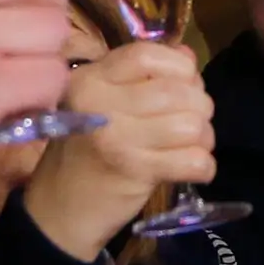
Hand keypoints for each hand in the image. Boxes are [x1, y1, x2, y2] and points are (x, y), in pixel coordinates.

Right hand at [19, 40, 213, 260]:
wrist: (59, 209)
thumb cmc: (86, 151)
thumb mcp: (104, 103)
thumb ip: (143, 76)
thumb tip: (187, 56)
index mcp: (91, 79)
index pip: (147, 54)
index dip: (179, 67)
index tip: (185, 84)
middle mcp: (100, 104)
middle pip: (178, 91)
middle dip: (200, 107)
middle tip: (194, 122)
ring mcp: (116, 138)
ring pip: (192, 125)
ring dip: (203, 138)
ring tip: (192, 146)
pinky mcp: (134, 171)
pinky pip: (194, 160)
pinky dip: (203, 166)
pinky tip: (192, 169)